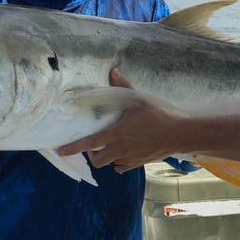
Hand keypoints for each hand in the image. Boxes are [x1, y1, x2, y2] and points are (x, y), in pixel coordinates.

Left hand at [58, 68, 177, 172]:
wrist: (178, 135)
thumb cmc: (157, 117)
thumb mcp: (139, 100)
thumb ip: (123, 87)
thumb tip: (113, 71)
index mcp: (116, 134)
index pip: (89, 143)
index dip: (73, 148)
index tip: (61, 151)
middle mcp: (120, 149)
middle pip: (97, 160)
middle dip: (92, 154)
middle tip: (96, 144)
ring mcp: (129, 159)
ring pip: (110, 164)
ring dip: (107, 157)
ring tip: (112, 146)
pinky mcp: (138, 164)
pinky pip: (122, 167)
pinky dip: (119, 162)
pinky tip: (124, 153)